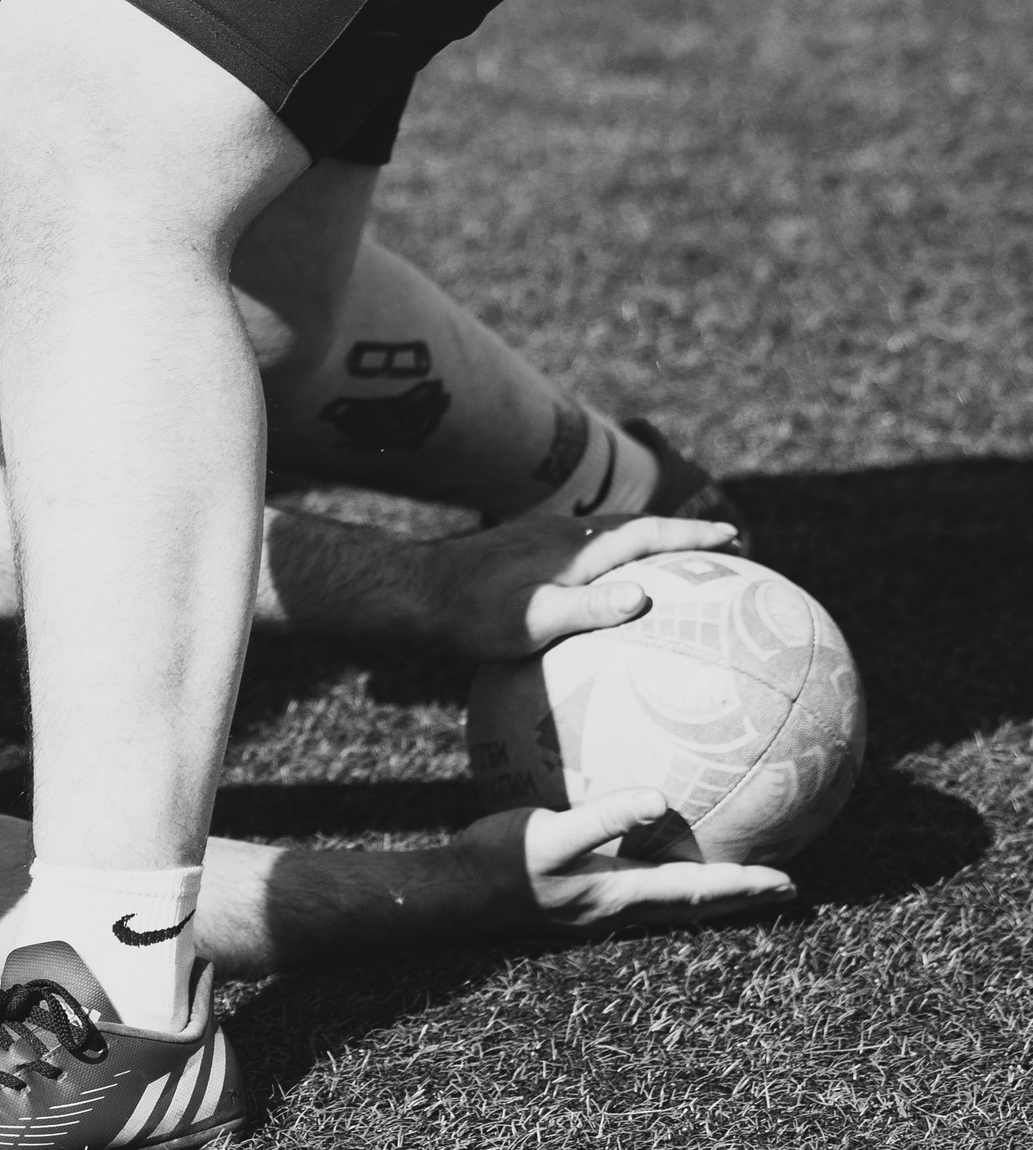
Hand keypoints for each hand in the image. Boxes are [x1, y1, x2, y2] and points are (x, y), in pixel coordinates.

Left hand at [421, 513, 740, 660]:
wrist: (414, 593)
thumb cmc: (470, 617)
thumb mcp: (531, 622)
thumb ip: (586, 608)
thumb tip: (643, 595)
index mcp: (574, 548)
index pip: (647, 534)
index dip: (692, 535)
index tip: (734, 538)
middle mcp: (563, 534)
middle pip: (635, 527)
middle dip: (681, 534)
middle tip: (722, 546)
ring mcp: (543, 539)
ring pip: (610, 535)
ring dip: (648, 541)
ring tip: (678, 560)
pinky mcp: (525, 549)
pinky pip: (586, 547)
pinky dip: (616, 554)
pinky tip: (610, 579)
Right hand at [458, 789, 796, 934]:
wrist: (453, 893)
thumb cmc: (499, 861)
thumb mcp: (551, 835)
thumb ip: (605, 818)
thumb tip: (660, 799)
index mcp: (619, 893)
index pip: (696, 891)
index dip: (743, 886)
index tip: (788, 882)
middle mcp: (616, 906)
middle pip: (694, 905)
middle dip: (739, 896)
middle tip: (783, 887)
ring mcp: (596, 905)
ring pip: (669, 901)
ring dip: (708, 892)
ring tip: (737, 876)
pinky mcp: (576, 895)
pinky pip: (638, 885)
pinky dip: (667, 876)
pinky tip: (654, 849)